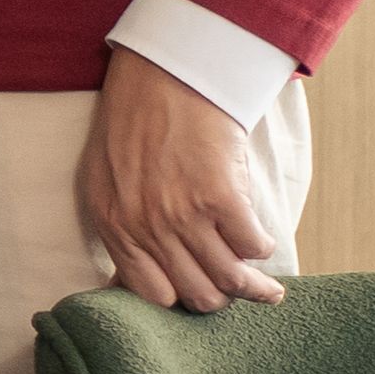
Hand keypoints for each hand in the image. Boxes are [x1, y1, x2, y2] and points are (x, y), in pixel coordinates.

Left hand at [75, 49, 290, 310]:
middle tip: (238, 294)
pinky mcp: (220, 197)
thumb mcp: (104, 180)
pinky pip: (252, 245)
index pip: (153, 295)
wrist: (164, 73)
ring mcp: (183, 215)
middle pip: (196, 295)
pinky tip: (260, 238)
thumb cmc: (134, 122)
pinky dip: (262, 247)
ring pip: (229, 279)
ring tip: (270, 292)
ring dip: (255, 289)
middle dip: (221, 301)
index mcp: (115, 226)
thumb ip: (119, 229)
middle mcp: (147, 228)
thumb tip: (130, 279)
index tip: (197, 293)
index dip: (180, 300)